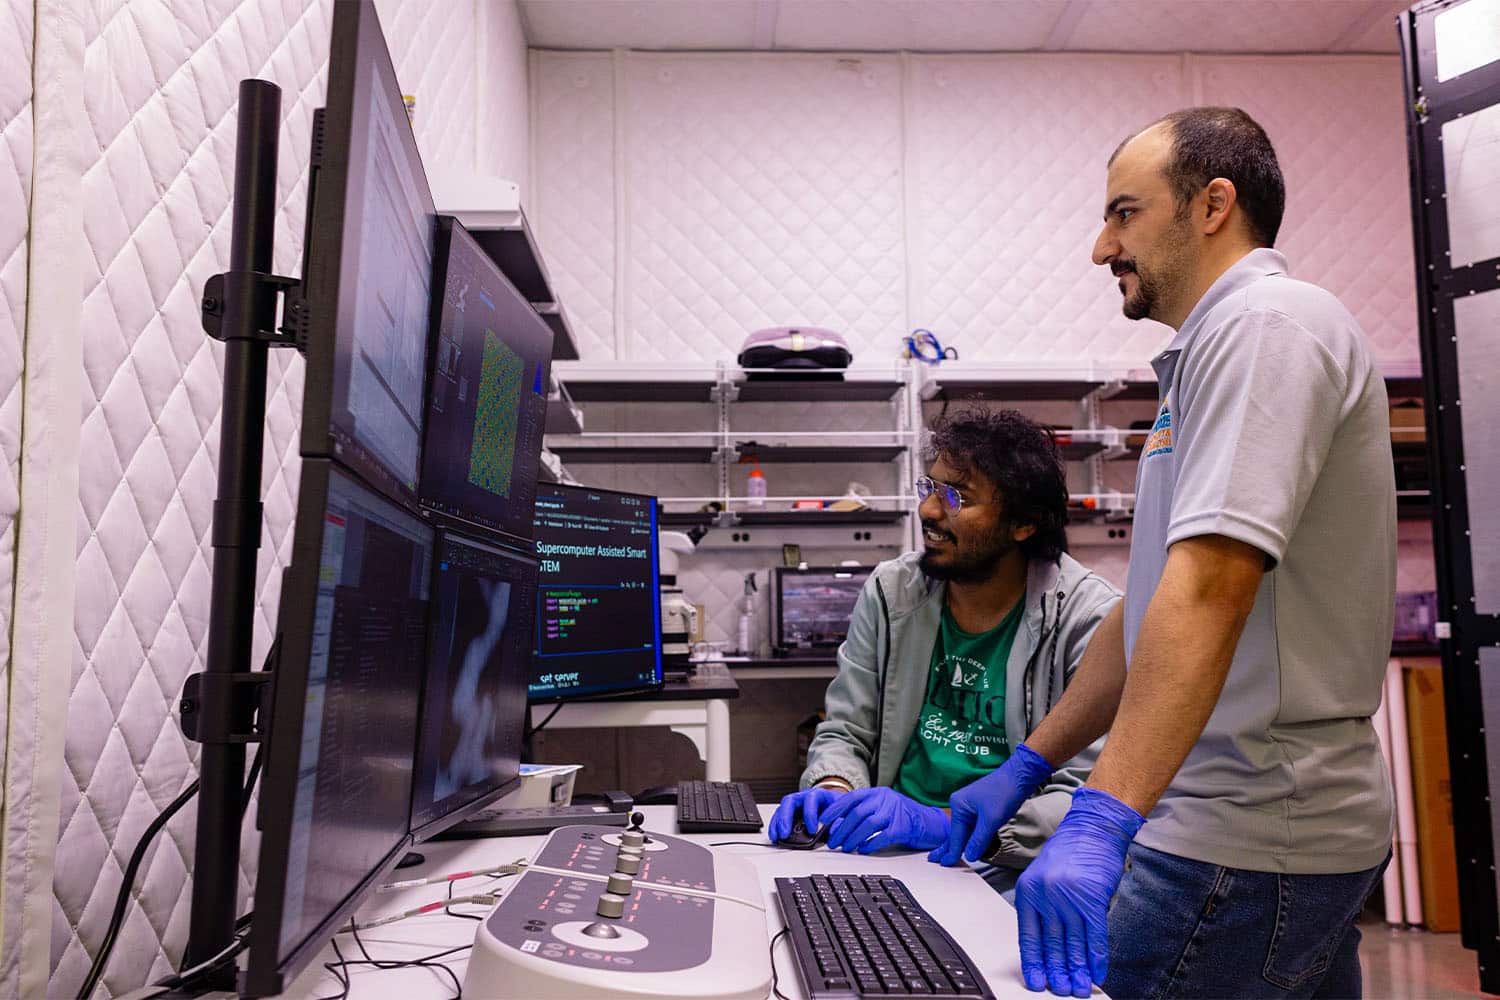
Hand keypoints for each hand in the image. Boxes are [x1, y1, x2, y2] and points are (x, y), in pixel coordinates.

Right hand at [767, 786, 843, 842]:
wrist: (838, 808)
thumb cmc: (839, 811)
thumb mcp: (843, 814)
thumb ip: (840, 821)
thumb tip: (835, 829)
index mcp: (820, 795)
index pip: (811, 799)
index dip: (810, 814)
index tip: (812, 830)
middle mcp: (805, 797)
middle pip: (791, 801)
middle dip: (786, 818)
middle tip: (786, 833)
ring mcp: (796, 804)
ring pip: (782, 808)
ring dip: (778, 823)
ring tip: (777, 837)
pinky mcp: (791, 813)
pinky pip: (779, 816)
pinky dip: (775, 826)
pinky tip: (775, 836)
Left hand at [818, 787, 949, 852]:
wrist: (932, 823)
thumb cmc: (905, 817)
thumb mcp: (884, 807)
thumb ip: (866, 810)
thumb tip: (840, 823)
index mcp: (878, 793)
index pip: (852, 798)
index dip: (835, 809)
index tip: (823, 820)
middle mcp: (886, 799)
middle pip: (857, 813)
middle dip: (842, 828)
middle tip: (833, 841)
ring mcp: (895, 812)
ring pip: (868, 824)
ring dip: (853, 837)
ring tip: (845, 847)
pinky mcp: (904, 827)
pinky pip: (883, 836)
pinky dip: (870, 843)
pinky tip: (863, 849)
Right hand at [929, 743, 1054, 865]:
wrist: (1019, 777)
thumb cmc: (1004, 793)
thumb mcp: (991, 820)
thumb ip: (979, 839)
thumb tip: (969, 856)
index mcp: (959, 805)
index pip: (955, 835)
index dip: (952, 851)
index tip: (945, 864)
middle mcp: (961, 805)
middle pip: (956, 832)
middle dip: (947, 846)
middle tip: (935, 859)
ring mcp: (969, 805)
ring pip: (965, 830)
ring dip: (960, 843)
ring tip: (947, 855)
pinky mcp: (979, 807)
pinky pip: (972, 826)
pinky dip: (970, 837)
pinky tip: (966, 845)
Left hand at [1015, 787, 1143, 996]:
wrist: (1093, 827)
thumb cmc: (1070, 850)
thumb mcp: (1045, 876)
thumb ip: (1044, 906)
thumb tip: (1050, 943)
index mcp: (1029, 891)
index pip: (1028, 936)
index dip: (1034, 962)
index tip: (1036, 982)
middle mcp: (1046, 897)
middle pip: (1051, 944)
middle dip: (1057, 971)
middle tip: (1061, 990)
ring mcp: (1069, 899)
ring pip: (1073, 944)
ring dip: (1078, 970)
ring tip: (1080, 989)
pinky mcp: (1092, 900)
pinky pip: (1094, 936)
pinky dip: (1097, 958)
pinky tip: (1097, 972)